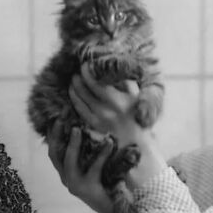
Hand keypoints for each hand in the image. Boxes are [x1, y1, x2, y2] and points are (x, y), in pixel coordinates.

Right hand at [47, 120, 118, 212]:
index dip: (52, 136)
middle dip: (56, 136)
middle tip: (61, 120)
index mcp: (65, 174)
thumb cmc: (103, 187)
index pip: (53, 153)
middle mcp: (66, 180)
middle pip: (55, 155)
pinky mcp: (88, 188)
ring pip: (69, 161)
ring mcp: (75, 185)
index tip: (55, 119)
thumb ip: (85, 157)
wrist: (112, 211)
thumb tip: (87, 131)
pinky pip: (94, 167)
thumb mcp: (90, 170)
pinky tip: (109, 143)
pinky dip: (102, 154)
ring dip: (73, 144)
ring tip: (78, 129)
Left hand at [68, 66, 167, 190]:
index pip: (99, 80)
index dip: (88, 70)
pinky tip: (73, 94)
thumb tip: (117, 69)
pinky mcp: (94, 127)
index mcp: (122, 100)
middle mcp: (110, 108)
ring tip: (74, 80)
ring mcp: (100, 118)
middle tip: (78, 71)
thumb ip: (128, 84)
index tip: (86, 65)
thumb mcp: (139, 100)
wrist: (137, 147)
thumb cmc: (139, 120)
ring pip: (81, 98)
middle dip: (80, 76)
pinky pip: (80, 110)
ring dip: (75, 86)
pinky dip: (74, 99)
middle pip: (87, 87)